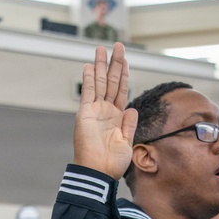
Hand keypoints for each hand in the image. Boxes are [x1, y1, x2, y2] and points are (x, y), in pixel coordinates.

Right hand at [73, 43, 137, 179]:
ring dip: (101, 65)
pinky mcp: (85, 114)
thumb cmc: (112, 163)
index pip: (121, 90)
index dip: (123, 74)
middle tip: (117, 45)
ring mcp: (94, 111)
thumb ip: (129, 125)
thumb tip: (133, 109)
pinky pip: (88, 92)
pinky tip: (90, 65)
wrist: (99, 172)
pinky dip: (89, 79)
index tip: (125, 60)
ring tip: (102, 48)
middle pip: (111, 82)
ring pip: (100, 83)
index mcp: (116, 117)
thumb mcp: (127, 142)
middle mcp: (105, 111)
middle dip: (114, 63)